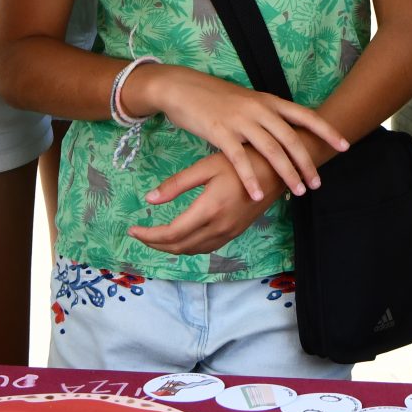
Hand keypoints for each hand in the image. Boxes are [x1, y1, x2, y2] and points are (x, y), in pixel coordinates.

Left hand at [129, 152, 280, 254]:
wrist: (278, 170)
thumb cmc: (241, 160)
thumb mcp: (206, 167)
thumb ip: (177, 184)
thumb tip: (149, 199)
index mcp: (209, 210)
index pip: (172, 233)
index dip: (149, 235)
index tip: (133, 229)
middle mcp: (219, 227)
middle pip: (179, 246)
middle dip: (155, 243)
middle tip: (139, 234)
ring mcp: (229, 232)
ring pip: (193, 250)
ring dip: (171, 248)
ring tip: (154, 237)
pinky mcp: (236, 232)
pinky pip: (206, 247)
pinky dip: (188, 246)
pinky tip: (180, 237)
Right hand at [130, 63, 347, 201]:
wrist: (183, 87)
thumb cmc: (216, 99)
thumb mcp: (247, 102)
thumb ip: (267, 117)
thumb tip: (286, 135)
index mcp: (268, 101)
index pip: (305, 115)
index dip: (326, 131)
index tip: (345, 145)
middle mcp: (259, 109)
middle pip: (291, 138)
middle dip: (307, 163)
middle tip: (317, 183)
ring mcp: (240, 120)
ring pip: (271, 149)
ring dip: (286, 172)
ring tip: (298, 191)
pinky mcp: (220, 132)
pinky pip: (239, 159)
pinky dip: (250, 178)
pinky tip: (258, 194)